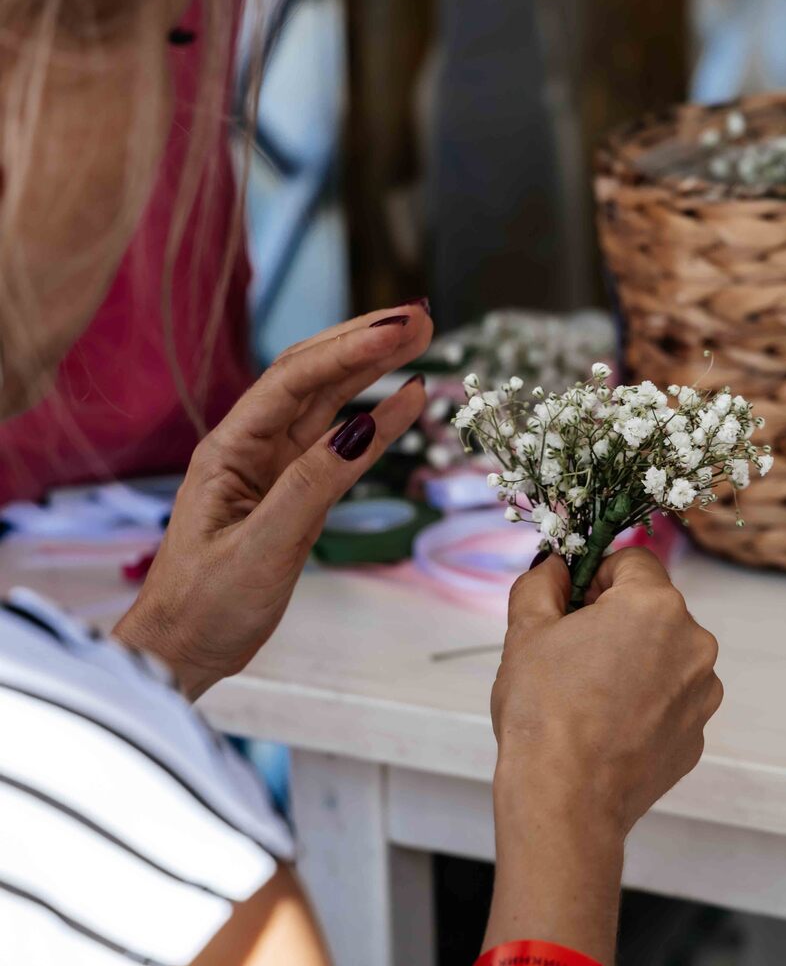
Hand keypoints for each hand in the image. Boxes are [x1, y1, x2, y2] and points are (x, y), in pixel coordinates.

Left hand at [113, 304, 431, 698]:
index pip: (294, 381)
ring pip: (329, 404)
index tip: (398, 330)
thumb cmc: (206, 604)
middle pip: (313, 377)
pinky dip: (374, 422)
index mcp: (228, 449)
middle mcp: (250, 447)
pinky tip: (405, 400)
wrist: (185, 648)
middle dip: (366, 342)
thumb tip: (361, 431)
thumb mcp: (260, 547)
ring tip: (419, 337)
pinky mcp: (294, 493)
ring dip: (373, 370)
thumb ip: (311, 486)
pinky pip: (338, 447)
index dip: (348, 351)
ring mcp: (274, 468)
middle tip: (420, 317)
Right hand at [491, 548, 721, 847]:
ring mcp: (702, 693)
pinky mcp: (697, 733)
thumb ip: (542, 582)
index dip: (594, 578)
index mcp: (655, 605)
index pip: (631, 560)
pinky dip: (643, 702)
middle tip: (569, 654)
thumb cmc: (544, 712)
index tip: (569, 606)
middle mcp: (694, 643)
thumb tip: (557, 568)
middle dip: (613, 621)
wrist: (565, 799)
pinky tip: (606, 725)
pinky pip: (669, 699)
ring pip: (662, 654)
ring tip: (587, 696)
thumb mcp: (525, 630)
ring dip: (632, 661)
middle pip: (650, 609)